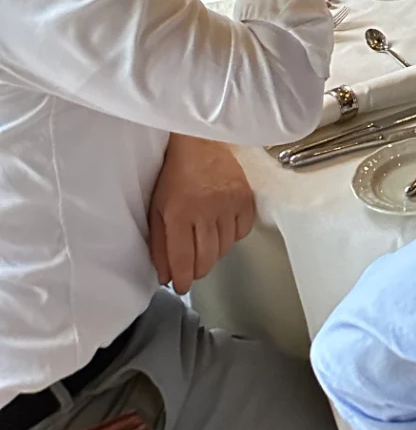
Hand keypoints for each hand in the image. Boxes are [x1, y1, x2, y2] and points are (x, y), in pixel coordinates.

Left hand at [147, 135, 254, 293]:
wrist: (198, 142)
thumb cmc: (173, 176)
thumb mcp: (156, 210)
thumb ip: (159, 245)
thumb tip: (166, 276)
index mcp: (180, 214)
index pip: (184, 260)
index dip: (182, 279)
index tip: (181, 286)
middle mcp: (207, 211)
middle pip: (207, 258)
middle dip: (197, 271)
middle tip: (191, 270)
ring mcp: (229, 203)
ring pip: (225, 248)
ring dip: (214, 254)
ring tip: (205, 246)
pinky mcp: (245, 196)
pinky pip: (243, 230)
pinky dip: (233, 236)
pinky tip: (222, 229)